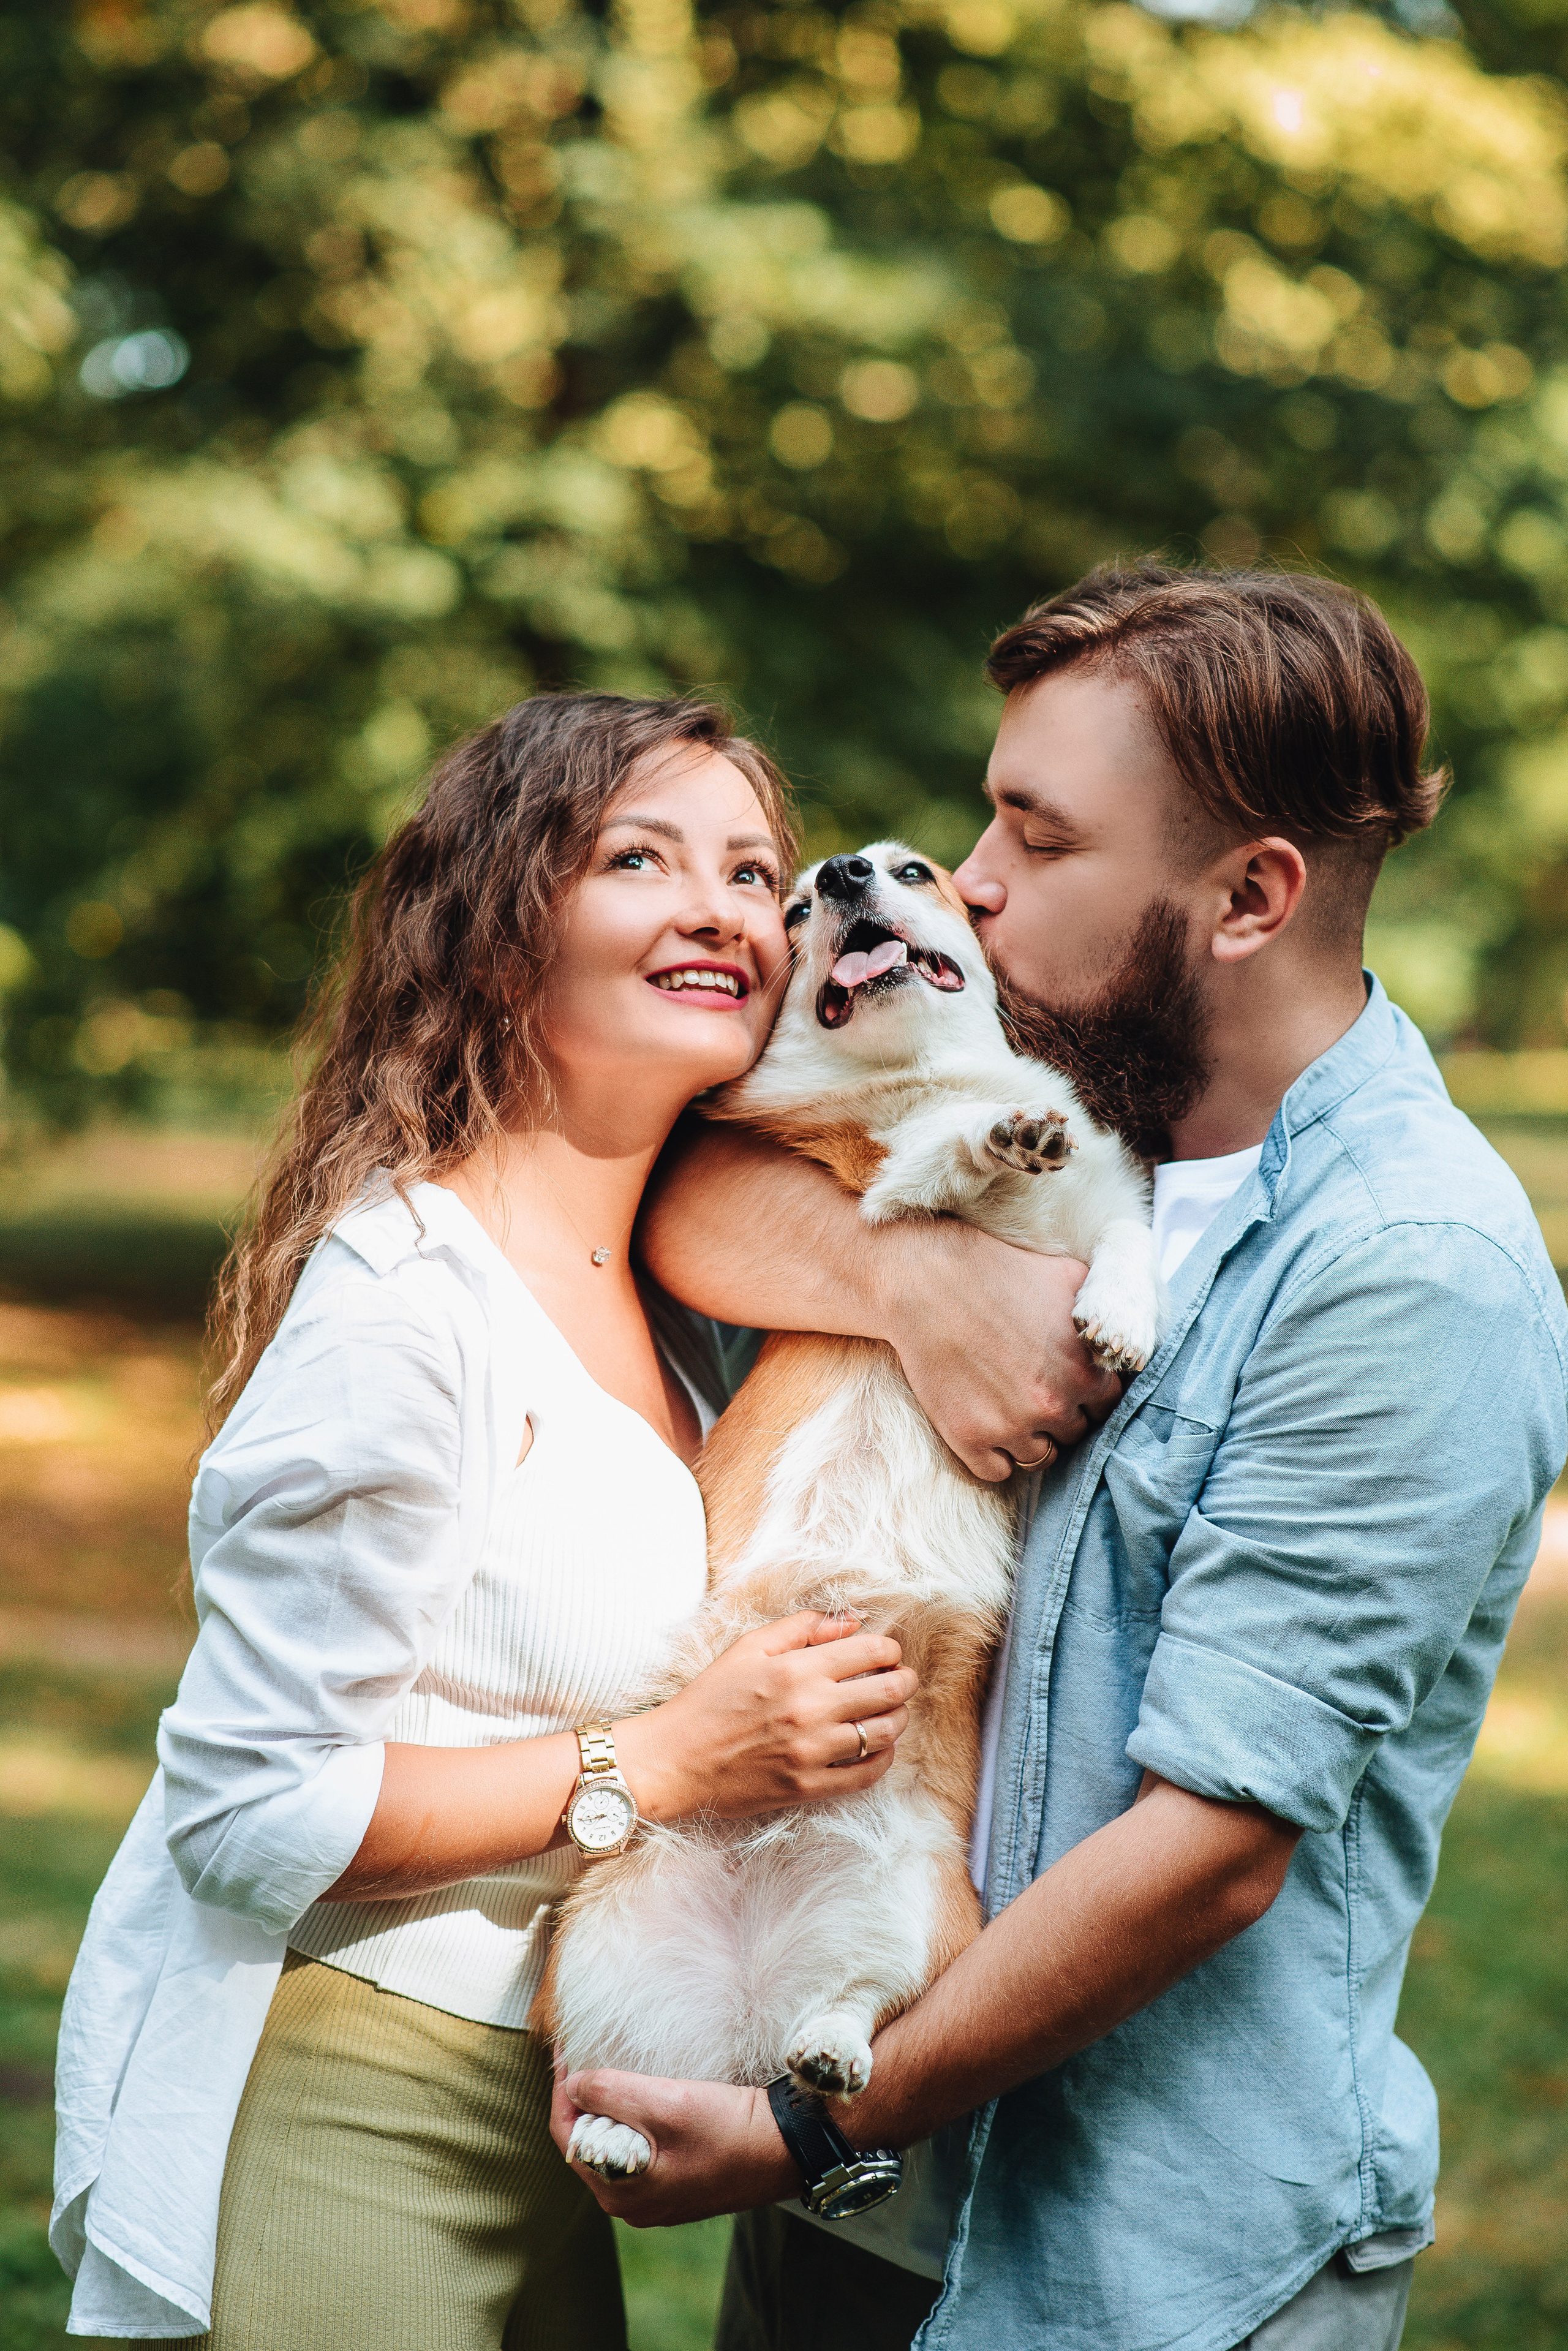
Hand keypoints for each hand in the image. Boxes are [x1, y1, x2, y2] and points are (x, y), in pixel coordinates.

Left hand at [551, 2063, 796, 2225]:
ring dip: (607, 2107)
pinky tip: (641, 2093)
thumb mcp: (665, 2103)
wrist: (785, 2150)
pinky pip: (636, 2149)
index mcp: (619, 2192)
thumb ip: (610, 2093)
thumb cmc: (727, 2131)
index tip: (565, 2048)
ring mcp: (654, 2196)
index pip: (567, 2136)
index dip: (561, 2088)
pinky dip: (631, 2118)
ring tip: (609, 2066)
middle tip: (584, 2052)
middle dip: (582, 2097)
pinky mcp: (676, 2182)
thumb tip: (573, 2082)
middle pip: (587, 2142)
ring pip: (611, 2144)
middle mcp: (630, 2202)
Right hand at [616, 1611, 916, 1824]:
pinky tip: (878, 1746)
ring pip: (884, 1733)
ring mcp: (812, 1752)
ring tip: (891, 1711)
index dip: (889, 1649)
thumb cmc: (709, 1698)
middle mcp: (811, 1709)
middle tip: (902, 1679)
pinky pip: (867, 1774)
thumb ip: (803, 1627)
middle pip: (888, 1691)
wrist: (674, 1760)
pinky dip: (883, 1758)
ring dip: (897, 1718)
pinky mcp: (808, 1787)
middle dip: (904, 1681)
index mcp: (797, 1669)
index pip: (871, 1651)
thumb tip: (852, 1619)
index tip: (887, 1652)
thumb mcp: (749, 1647)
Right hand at [876, 1230, 1121, 1480]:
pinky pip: (997, 1472)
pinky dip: (995, 1456)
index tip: (1069, 1382)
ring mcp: (1011, 1426)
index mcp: (1085, 1371)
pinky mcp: (970, 1438)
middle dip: (1062, 1414)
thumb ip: (1107, 1309)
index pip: (1108, 1406)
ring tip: (1011, 1408)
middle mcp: (1053, 1404)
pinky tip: (987, 1426)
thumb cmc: (1001, 1272)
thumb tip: (1125, 1331)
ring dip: (1032, 1439)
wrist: (928, 1281)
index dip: (1089, 1394)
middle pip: (1076, 1433)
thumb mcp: (1071, 1277)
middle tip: (1035, 1389)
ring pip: (1041, 1458)